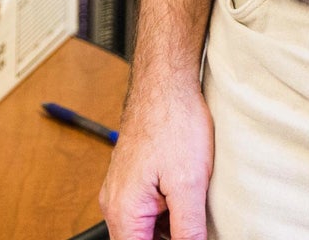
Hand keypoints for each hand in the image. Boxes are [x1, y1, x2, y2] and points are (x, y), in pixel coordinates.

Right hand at [99, 78, 213, 239]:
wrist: (165, 83)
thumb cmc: (173, 123)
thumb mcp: (190, 184)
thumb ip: (189, 230)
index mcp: (124, 212)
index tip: (187, 236)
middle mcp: (115, 205)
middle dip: (169, 239)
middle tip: (193, 224)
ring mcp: (122, 192)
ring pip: (146, 230)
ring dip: (169, 230)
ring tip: (191, 208)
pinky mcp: (133, 181)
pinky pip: (147, 211)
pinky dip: (167, 213)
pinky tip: (186, 197)